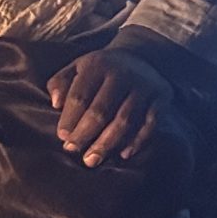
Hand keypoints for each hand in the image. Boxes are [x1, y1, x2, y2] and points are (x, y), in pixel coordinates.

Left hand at [47, 48, 171, 167]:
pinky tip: (123, 154)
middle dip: (85, 134)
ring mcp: (143, 85)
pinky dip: (137, 141)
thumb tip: (55, 104)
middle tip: (74, 152)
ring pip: (124, 120)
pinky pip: (150, 123)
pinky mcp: (161, 97)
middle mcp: (121, 74)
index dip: (70, 119)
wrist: (141, 57)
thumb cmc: (100, 71)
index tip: (63, 138)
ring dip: (107, 143)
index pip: (80, 96)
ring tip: (92, 160)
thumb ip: (59, 83)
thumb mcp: (76, 68)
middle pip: (101, 110)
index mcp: (97, 65)